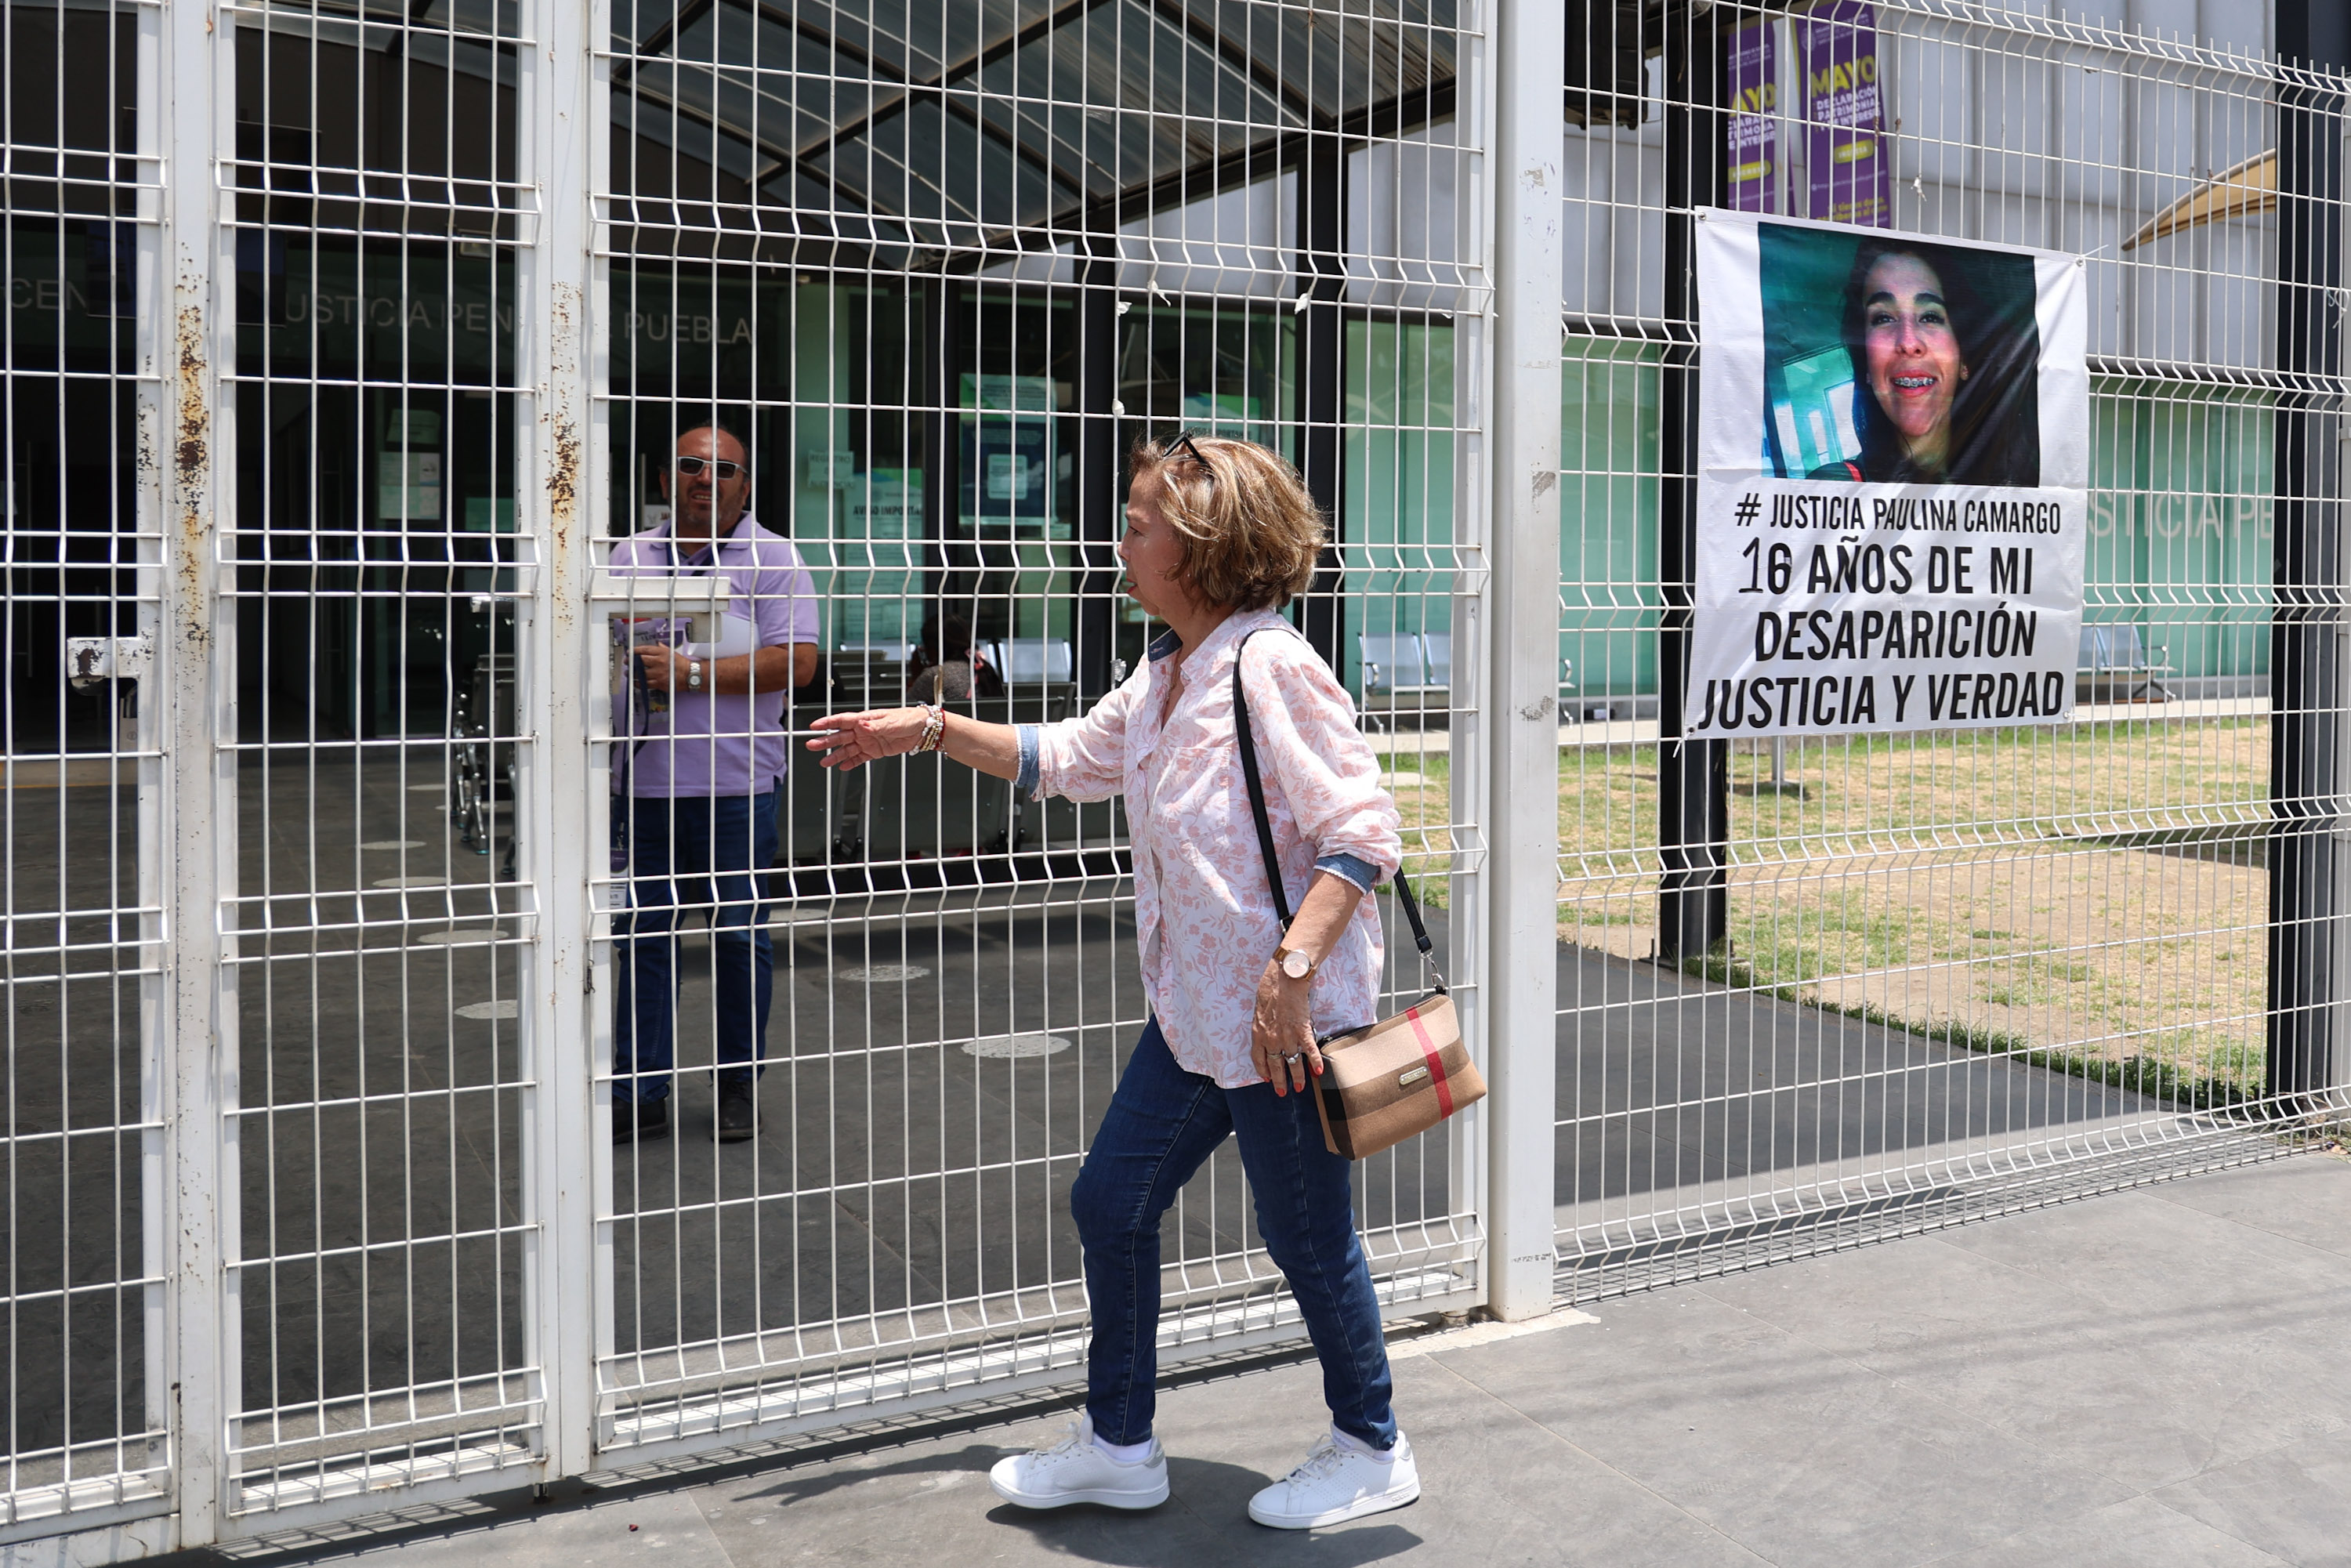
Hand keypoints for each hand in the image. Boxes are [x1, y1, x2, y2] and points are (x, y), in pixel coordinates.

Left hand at [633, 645, 687, 690]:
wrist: (689, 675)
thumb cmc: (681, 664)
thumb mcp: (672, 652)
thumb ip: (662, 648)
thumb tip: (656, 645)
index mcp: (662, 653)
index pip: (644, 650)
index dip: (634, 651)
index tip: (629, 652)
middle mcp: (659, 662)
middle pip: (640, 661)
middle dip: (631, 662)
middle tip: (627, 662)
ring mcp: (658, 673)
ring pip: (640, 673)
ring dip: (632, 673)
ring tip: (629, 673)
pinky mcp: (659, 683)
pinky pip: (644, 684)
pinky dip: (638, 683)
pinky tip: (635, 682)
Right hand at [806, 708, 931, 770]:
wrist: (922, 730)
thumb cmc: (908, 719)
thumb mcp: (892, 722)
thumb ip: (876, 726)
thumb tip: (862, 725)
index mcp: (865, 719)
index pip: (842, 720)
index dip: (827, 722)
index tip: (814, 726)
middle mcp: (864, 730)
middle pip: (840, 736)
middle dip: (826, 740)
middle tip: (812, 745)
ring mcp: (868, 741)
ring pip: (847, 749)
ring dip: (835, 755)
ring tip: (824, 762)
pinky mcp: (875, 752)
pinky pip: (859, 758)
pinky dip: (851, 763)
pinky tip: (841, 767)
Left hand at [1250, 961, 1322, 1096]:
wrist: (1285, 978)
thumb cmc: (1270, 988)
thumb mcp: (1258, 1008)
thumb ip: (1262, 1024)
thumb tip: (1265, 1031)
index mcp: (1258, 1033)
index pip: (1258, 1058)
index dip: (1263, 1070)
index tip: (1267, 1079)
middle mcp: (1272, 1038)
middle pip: (1275, 1065)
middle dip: (1279, 1081)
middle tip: (1282, 1092)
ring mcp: (1288, 1036)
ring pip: (1293, 1061)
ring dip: (1297, 1076)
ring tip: (1300, 1087)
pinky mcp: (1302, 1030)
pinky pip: (1309, 1050)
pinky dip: (1315, 1062)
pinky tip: (1318, 1073)